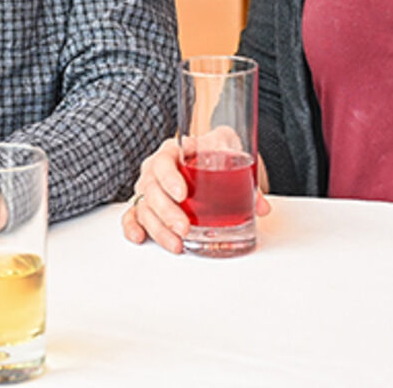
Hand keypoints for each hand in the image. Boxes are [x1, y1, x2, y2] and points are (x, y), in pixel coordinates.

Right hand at [119, 139, 270, 252]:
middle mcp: (155, 169)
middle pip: (151, 189)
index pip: (163, 161)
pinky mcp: (147, 205)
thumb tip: (260, 206)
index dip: (170, 178)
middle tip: (185, 228)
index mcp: (173, 150)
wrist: (210, 153)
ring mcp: (149, 188)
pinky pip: (133, 215)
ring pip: (144, 207)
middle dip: (167, 212)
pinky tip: (140, 238)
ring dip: (157, 228)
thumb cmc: (216, 149)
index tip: (182, 194)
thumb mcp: (230, 148)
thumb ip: (245, 173)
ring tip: (177, 244)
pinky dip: (132, 227)